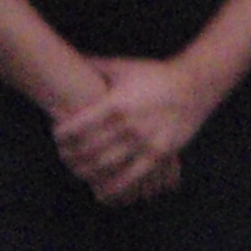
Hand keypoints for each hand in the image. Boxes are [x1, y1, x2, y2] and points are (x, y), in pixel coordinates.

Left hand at [54, 59, 206, 205]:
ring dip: (87, 174)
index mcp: (115, 104)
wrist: (195, 85)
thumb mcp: (124, 67)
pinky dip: (113, 189)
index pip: (77, 126)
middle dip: (70, 157)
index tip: (56, 136)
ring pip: (106, 168)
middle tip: (63, 157)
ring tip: (78, 172)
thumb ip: (96, 65)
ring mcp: (144, 143)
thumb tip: (68, 57)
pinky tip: (101, 193)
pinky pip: (132, 179)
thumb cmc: (155, 75)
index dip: (61, 136)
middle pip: (88, 150)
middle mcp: (128, 125)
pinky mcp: (159, 155)